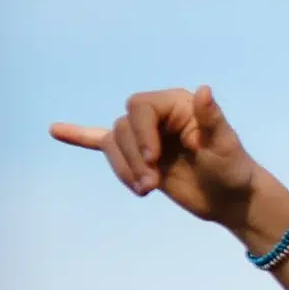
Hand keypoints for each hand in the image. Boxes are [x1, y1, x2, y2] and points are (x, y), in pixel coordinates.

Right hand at [50, 86, 272, 233]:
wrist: (230, 199)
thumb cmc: (233, 170)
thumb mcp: (225, 146)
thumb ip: (213, 119)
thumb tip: (203, 90)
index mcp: (177, 104)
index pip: (140, 108)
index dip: (140, 133)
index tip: (153, 161)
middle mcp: (157, 116)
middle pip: (123, 127)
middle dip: (132, 157)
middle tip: (152, 186)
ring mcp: (145, 136)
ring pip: (113, 143)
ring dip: (124, 169)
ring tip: (146, 191)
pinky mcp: (137, 156)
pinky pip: (101, 141)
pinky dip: (80, 136)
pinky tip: (55, 131)